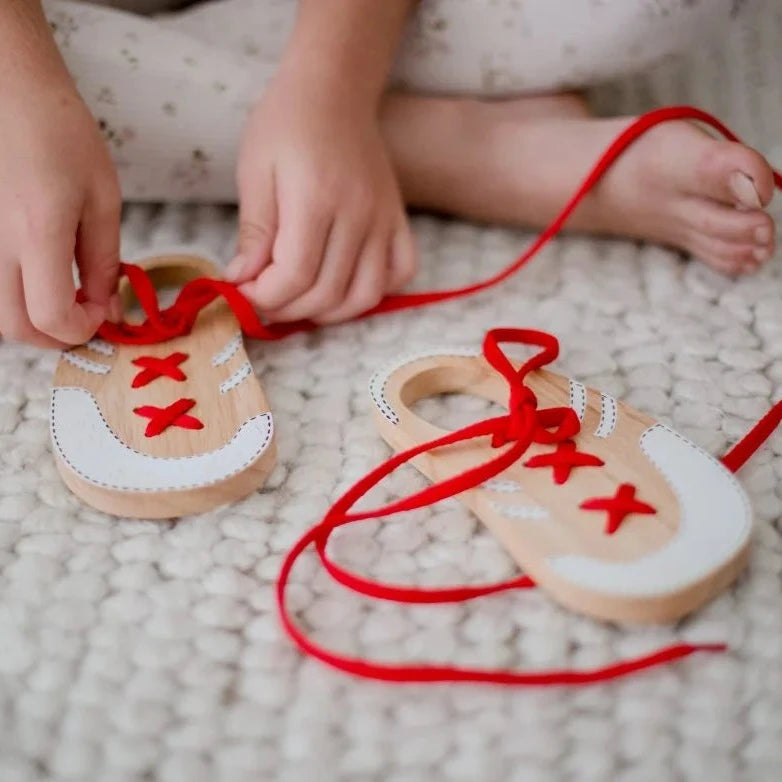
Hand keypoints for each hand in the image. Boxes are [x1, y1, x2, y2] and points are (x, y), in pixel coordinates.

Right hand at [0, 75, 121, 347]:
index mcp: (36, 232)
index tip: (103, 313)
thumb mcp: (102, 199)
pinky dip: (13, 296)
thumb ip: (104, 262)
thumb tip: (107, 311)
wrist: (6, 89)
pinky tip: (37, 275)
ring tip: (64, 296)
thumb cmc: (59, 134)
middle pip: (15, 327)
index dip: (83, 330)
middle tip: (84, 318)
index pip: (52, 318)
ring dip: (31, 320)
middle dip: (56, 336)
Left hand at [227, 67, 416, 323]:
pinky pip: (399, 274)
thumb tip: (243, 280)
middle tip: (263, 298)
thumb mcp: (255, 172)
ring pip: (365, 295)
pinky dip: (374, 293)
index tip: (244, 291)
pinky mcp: (398, 220)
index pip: (294, 276)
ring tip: (299, 300)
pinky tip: (343, 285)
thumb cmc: (286, 125)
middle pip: (327, 293)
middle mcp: (358, 215)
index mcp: (316, 199)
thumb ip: (253, 231)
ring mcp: (384, 220)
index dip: (264, 297)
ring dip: (328, 312)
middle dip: (287, 309)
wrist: (333, 90)